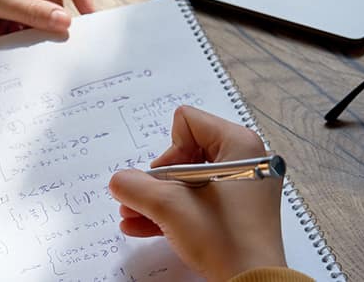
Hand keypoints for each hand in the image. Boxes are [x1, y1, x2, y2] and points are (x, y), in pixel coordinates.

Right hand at [108, 105, 286, 281]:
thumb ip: (136, 187)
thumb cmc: (225, 241)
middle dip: (158, 180)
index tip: (167, 182)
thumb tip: (119, 181)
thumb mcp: (170, 207)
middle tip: (146, 200)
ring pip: (187, 180)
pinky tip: (142, 225)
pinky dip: (173, 210)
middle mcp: (244, 159)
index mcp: (239, 144)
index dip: (168, 152)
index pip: (187, 123)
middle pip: (185, 152)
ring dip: (157, 197)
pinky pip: (198, 199)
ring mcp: (242, 186)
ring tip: (132, 213)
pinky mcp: (236, 210)